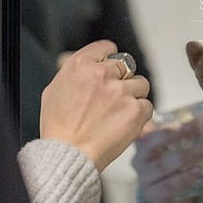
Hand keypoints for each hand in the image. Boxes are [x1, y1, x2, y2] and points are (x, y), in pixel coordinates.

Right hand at [40, 40, 152, 171]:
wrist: (68, 154)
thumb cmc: (58, 128)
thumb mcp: (54, 90)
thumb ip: (75, 73)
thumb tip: (89, 67)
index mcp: (80, 65)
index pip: (106, 48)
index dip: (109, 59)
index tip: (111, 68)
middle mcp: (102, 74)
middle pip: (126, 66)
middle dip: (121, 80)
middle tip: (113, 98)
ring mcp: (120, 91)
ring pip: (141, 84)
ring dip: (133, 96)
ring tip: (119, 112)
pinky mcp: (135, 110)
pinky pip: (147, 105)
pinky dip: (140, 115)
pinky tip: (125, 123)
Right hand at [132, 121, 202, 202]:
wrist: (165, 195)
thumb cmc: (168, 162)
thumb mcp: (173, 145)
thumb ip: (186, 131)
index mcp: (142, 142)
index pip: (149, 127)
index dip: (168, 123)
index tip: (190, 121)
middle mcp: (139, 158)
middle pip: (151, 143)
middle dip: (173, 135)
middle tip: (195, 130)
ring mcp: (144, 178)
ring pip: (162, 166)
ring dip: (185, 157)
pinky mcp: (152, 195)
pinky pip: (168, 186)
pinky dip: (184, 178)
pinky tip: (198, 171)